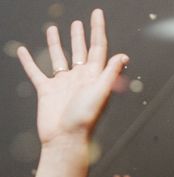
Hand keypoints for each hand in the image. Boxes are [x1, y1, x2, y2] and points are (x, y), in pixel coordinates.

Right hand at [17, 9, 127, 145]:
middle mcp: (79, 79)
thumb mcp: (100, 92)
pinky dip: (28, 61)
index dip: (98, 29)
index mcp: (94, 77)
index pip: (98, 48)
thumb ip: (110, 73)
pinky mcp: (47, 91)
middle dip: (80, 36)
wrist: (66, 139)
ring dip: (57, 44)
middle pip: (80, 51)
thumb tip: (123, 56)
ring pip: (59, 58)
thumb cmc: (85, 119)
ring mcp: (63, 84)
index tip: (97, 13)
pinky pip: (35, 72)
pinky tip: (22, 51)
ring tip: (55, 29)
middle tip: (79, 23)